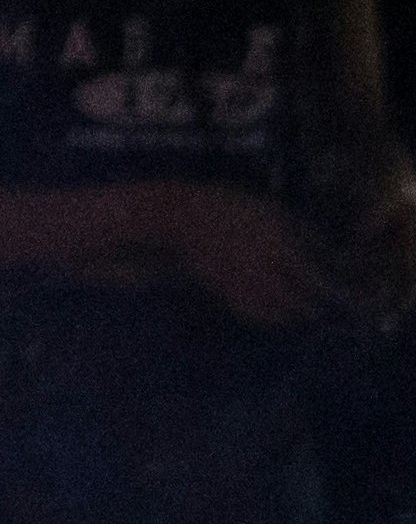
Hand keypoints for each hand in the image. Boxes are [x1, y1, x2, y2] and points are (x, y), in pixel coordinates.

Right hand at [143, 181, 335, 327]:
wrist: (187, 217)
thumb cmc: (234, 207)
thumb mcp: (274, 211)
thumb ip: (301, 231)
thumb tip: (327, 248)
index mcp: (278, 248)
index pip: (309, 278)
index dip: (325, 289)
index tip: (336, 295)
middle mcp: (261, 271)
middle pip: (291, 300)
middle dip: (307, 308)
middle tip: (318, 310)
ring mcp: (240, 283)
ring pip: (269, 311)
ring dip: (285, 316)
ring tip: (295, 316)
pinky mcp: (223, 289)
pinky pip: (246, 310)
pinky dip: (262, 316)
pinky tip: (268, 314)